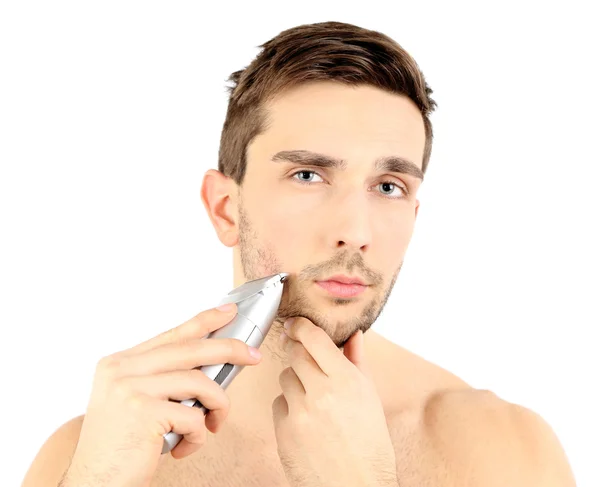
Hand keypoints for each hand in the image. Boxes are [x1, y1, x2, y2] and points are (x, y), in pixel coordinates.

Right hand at [63, 303, 262, 486]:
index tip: (228, 311)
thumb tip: (212, 365)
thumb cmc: (119, 445)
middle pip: (191, 349)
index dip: (204, 320)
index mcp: (121, 362)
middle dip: (229, 349)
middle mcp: (122, 369)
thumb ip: (163, 379)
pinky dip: (199, 435)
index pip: (172, 334)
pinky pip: (194, 416)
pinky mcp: (143, 412)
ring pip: (199, 382)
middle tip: (253, 356)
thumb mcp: (135, 401)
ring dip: (216, 406)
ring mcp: (131, 388)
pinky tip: (184, 447)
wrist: (93, 482)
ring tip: (212, 424)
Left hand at [273, 317, 397, 486]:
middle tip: (303, 358)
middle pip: (295, 353)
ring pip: (285, 377)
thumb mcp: (370, 397)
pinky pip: (278, 403)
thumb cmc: (369, 445)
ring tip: (313, 400)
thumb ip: (357, 361)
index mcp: (347, 380)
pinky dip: (288, 407)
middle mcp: (322, 392)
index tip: (295, 325)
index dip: (300, 327)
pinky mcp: (284, 430)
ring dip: (295, 381)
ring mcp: (300, 412)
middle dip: (297, 352)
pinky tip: (305, 420)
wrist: (357, 486)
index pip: (314, 338)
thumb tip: (353, 335)